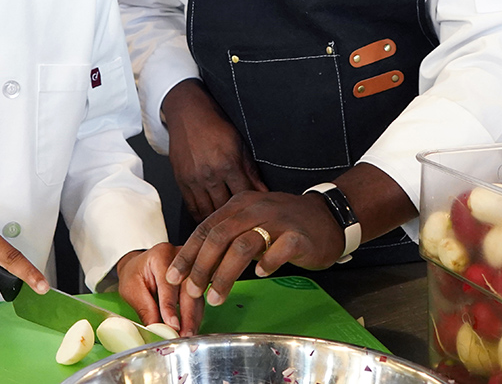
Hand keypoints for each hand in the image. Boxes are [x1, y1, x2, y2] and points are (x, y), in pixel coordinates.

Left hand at [113, 242, 199, 332]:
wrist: (140, 266)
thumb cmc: (134, 275)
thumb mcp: (132, 290)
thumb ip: (145, 308)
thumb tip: (157, 330)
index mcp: (161, 255)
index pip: (168, 283)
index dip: (170, 306)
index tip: (173, 325)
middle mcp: (180, 258)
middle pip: (188, 287)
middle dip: (188, 315)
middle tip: (184, 334)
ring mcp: (191, 266)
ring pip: (197, 293)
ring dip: (194, 317)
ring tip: (189, 335)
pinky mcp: (196, 278)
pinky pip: (199, 297)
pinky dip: (195, 315)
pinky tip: (192, 327)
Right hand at [161, 79, 267, 220]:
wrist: (188, 115)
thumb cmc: (215, 126)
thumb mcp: (240, 145)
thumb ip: (251, 171)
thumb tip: (263, 192)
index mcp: (228, 164)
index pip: (245, 196)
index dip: (253, 207)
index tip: (259, 214)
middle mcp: (210, 175)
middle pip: (226, 208)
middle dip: (236, 218)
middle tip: (245, 227)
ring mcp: (194, 180)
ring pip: (208, 212)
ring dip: (218, 222)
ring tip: (229, 228)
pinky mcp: (181, 182)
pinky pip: (192, 207)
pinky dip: (202, 217)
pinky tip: (210, 221)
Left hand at [165, 190, 342, 334]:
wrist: (327, 217)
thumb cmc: (284, 225)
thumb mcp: (251, 223)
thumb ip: (227, 237)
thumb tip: (196, 263)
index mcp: (239, 205)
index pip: (206, 228)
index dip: (188, 253)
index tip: (174, 276)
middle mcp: (255, 208)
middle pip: (220, 236)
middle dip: (201, 267)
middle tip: (193, 291)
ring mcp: (278, 220)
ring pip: (244, 246)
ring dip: (226, 274)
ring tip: (217, 296)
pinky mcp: (299, 235)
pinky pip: (279, 249)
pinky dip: (267, 264)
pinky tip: (260, 276)